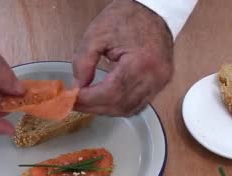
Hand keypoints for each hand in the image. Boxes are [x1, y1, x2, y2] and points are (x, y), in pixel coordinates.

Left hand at [73, 0, 173, 115]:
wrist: (153, 10)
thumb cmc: (127, 17)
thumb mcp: (97, 34)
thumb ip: (83, 61)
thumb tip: (78, 86)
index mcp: (142, 62)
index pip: (112, 92)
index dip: (89, 100)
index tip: (71, 99)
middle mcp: (155, 77)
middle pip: (120, 105)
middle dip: (94, 107)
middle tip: (75, 103)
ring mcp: (160, 82)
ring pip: (129, 109)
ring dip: (106, 110)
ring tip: (87, 103)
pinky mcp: (161, 84)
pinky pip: (138, 104)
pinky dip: (119, 106)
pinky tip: (105, 102)